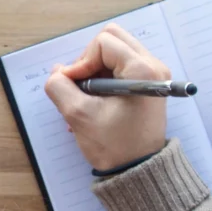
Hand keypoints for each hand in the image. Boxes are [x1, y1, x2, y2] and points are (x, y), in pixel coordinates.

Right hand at [44, 23, 169, 170]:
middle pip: (112, 39)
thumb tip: (57, 72)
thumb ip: (59, 87)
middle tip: (80, 86)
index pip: (103, 43)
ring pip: (116, 51)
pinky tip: (96, 101)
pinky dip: (104, 77)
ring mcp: (154, 74)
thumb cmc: (114, 146)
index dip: (82, 61)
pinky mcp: (149, 84)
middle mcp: (153, 66)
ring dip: (95, 70)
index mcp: (142, 70)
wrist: (140, 171)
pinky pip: (122, 66)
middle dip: (89, 60)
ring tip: (86, 98)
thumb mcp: (79, 116)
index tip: (74, 87)